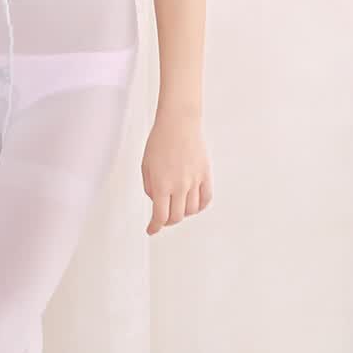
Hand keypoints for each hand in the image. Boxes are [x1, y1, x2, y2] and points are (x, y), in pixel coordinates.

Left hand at [141, 108, 212, 235]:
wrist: (178, 122)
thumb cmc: (160, 141)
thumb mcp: (146, 167)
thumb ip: (150, 188)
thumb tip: (157, 202)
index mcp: (162, 185)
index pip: (160, 216)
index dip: (155, 227)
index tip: (151, 230)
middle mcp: (180, 185)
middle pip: (176, 217)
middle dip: (167, 221)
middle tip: (162, 218)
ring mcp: (195, 180)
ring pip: (192, 210)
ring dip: (183, 214)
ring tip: (176, 208)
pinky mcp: (205, 174)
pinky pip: (206, 198)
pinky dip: (200, 206)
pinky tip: (193, 205)